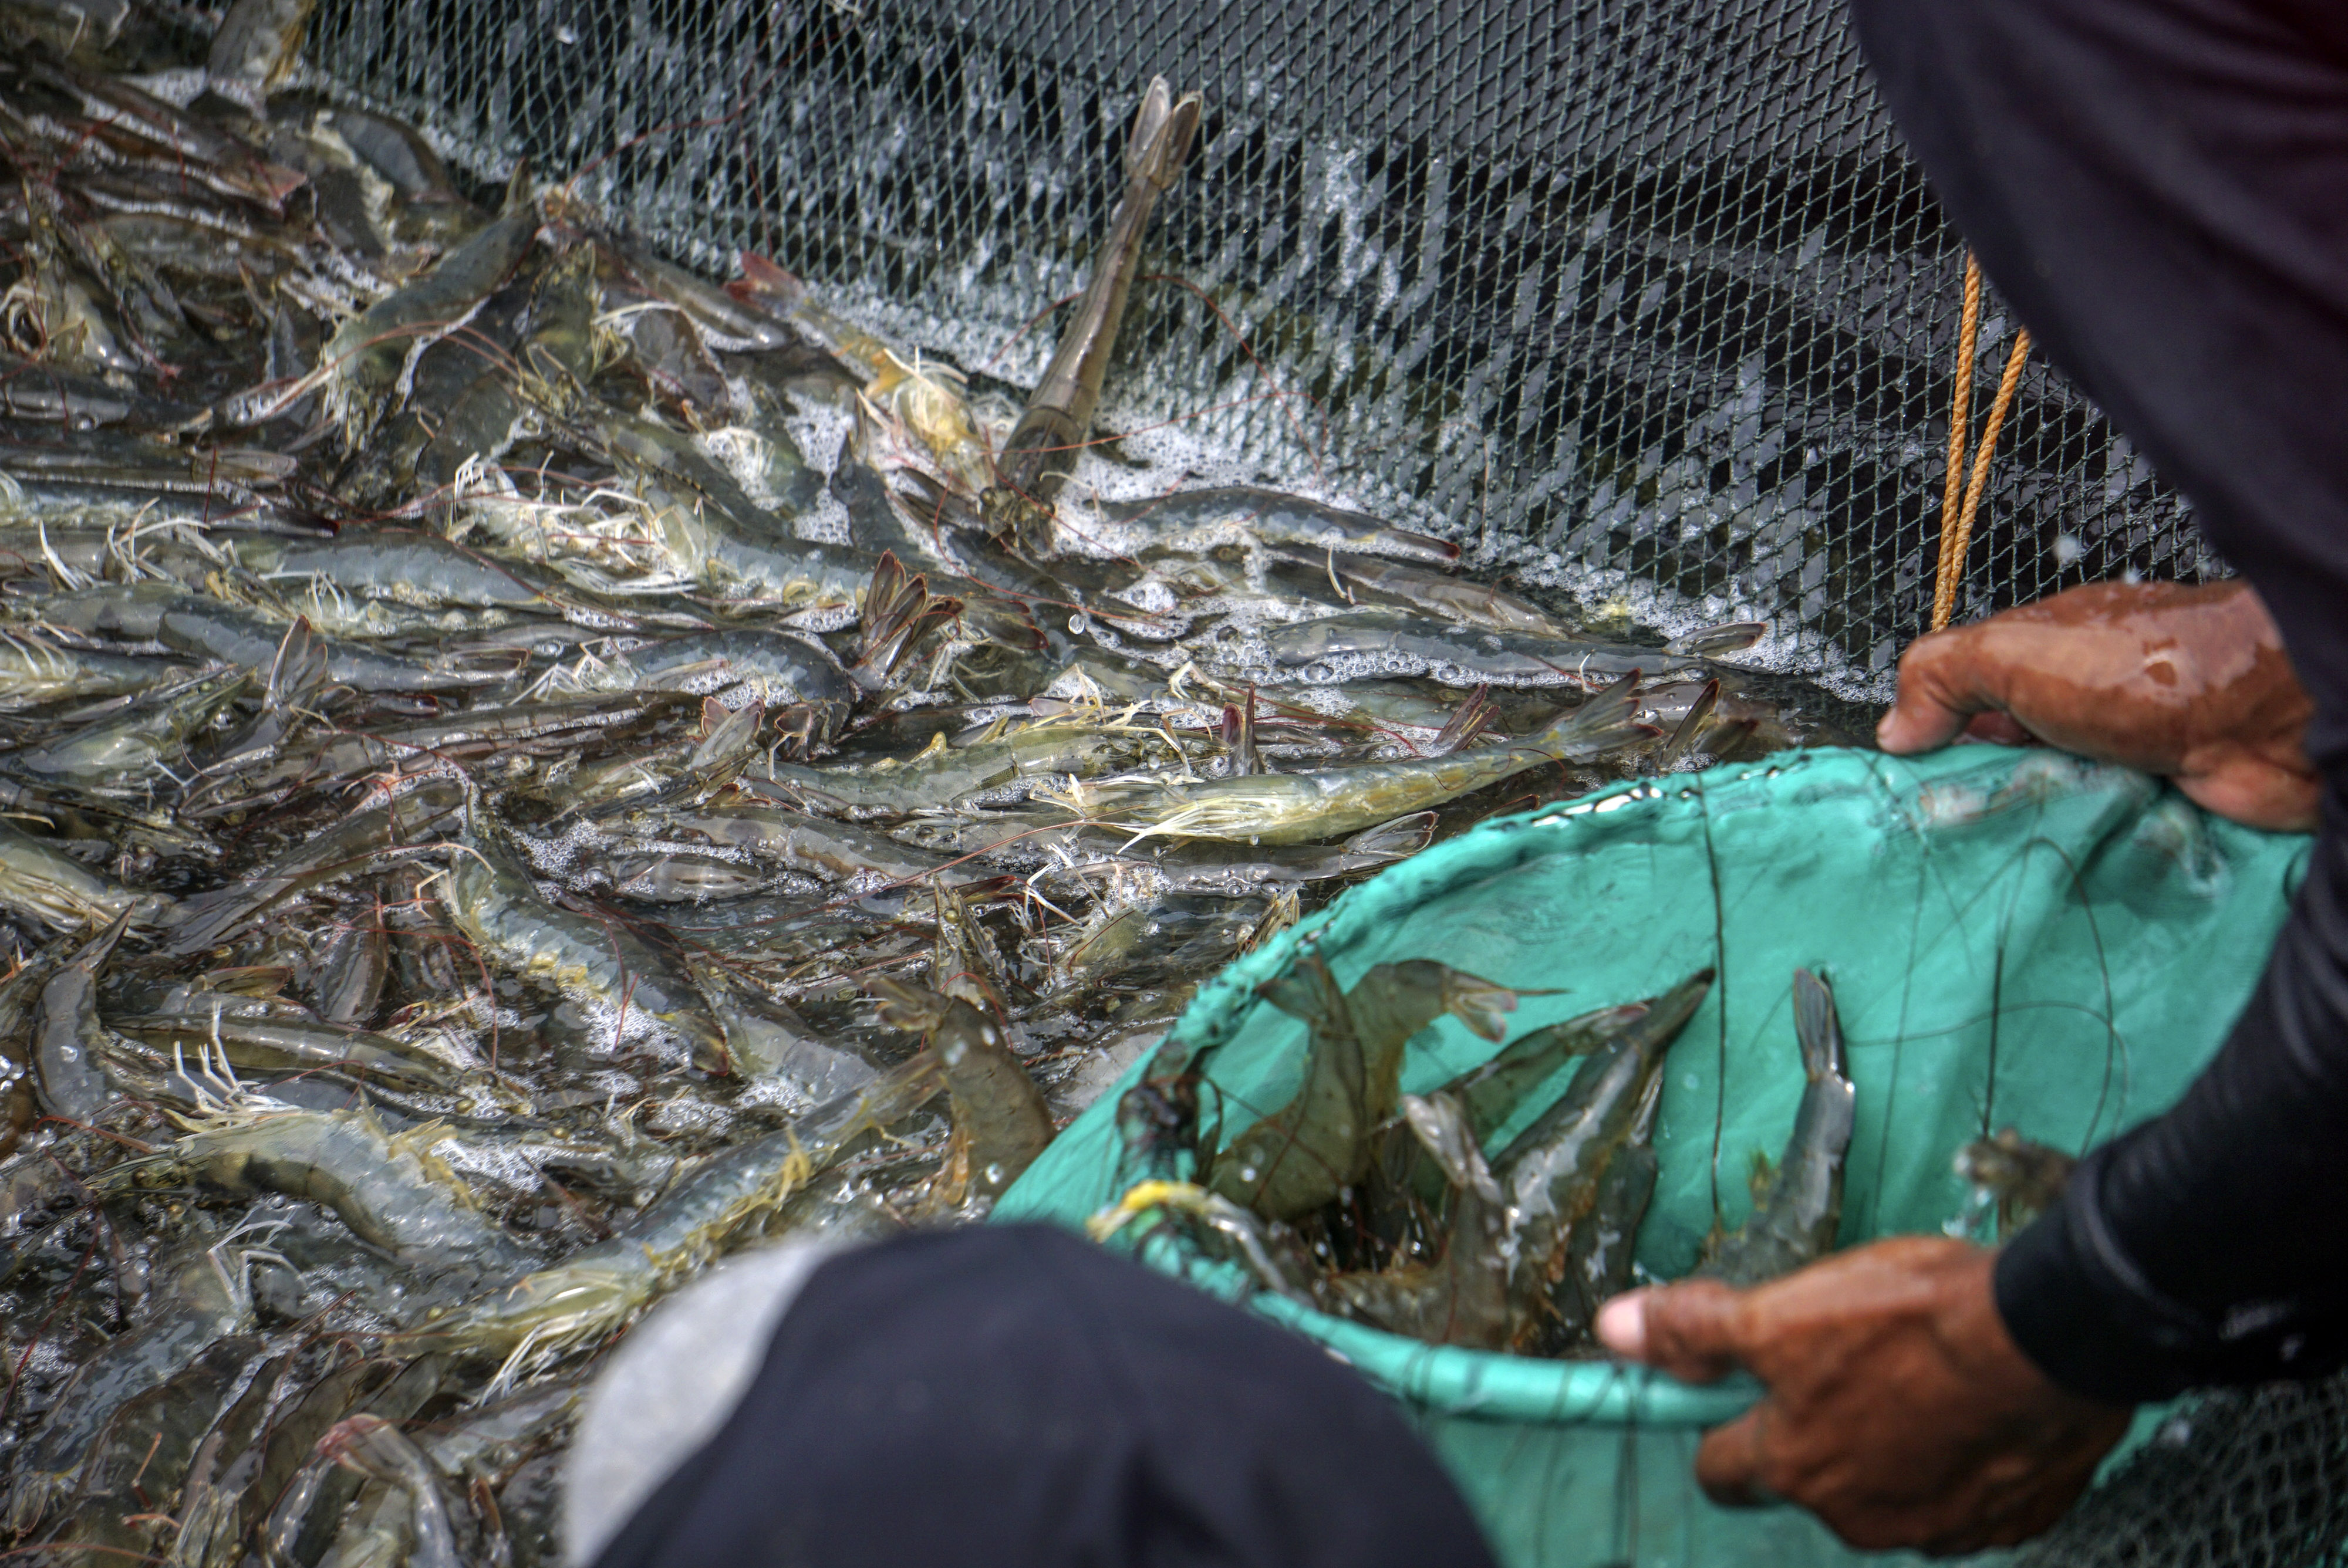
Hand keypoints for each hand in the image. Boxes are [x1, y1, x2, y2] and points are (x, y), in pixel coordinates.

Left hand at [1595, 1238, 2131, 1554]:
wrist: (2049, 1337)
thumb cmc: (1913, 1319)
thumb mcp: (1783, 1311)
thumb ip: (1696, 1330)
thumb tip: (1614, 1329)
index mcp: (1796, 1465)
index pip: (1721, 1469)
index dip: (1719, 1425)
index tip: (1735, 1389)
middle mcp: (1858, 1514)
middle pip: (1807, 1478)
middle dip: (1811, 1431)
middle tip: (1841, 1364)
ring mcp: (1936, 1525)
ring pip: (1885, 1488)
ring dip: (1888, 1444)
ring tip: (1915, 1376)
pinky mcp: (2005, 1518)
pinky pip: (1963, 1494)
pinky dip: (1960, 1457)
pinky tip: (1972, 1408)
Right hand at [1876, 582, 2318, 831]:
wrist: (2268, 716)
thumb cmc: (2145, 669)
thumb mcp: (2015, 651)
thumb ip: (1943, 673)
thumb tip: (1893, 729)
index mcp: (2049, 656)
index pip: (1974, 699)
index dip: (1941, 737)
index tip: (1916, 780)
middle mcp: (2087, 705)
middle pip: (2011, 759)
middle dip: (1986, 792)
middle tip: (1957, 826)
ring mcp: (2127, 756)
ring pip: (2055, 804)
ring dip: (2033, 828)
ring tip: (2005, 853)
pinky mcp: (2162, 806)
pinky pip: (2104, 837)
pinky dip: (2086, 851)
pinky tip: (2062, 864)